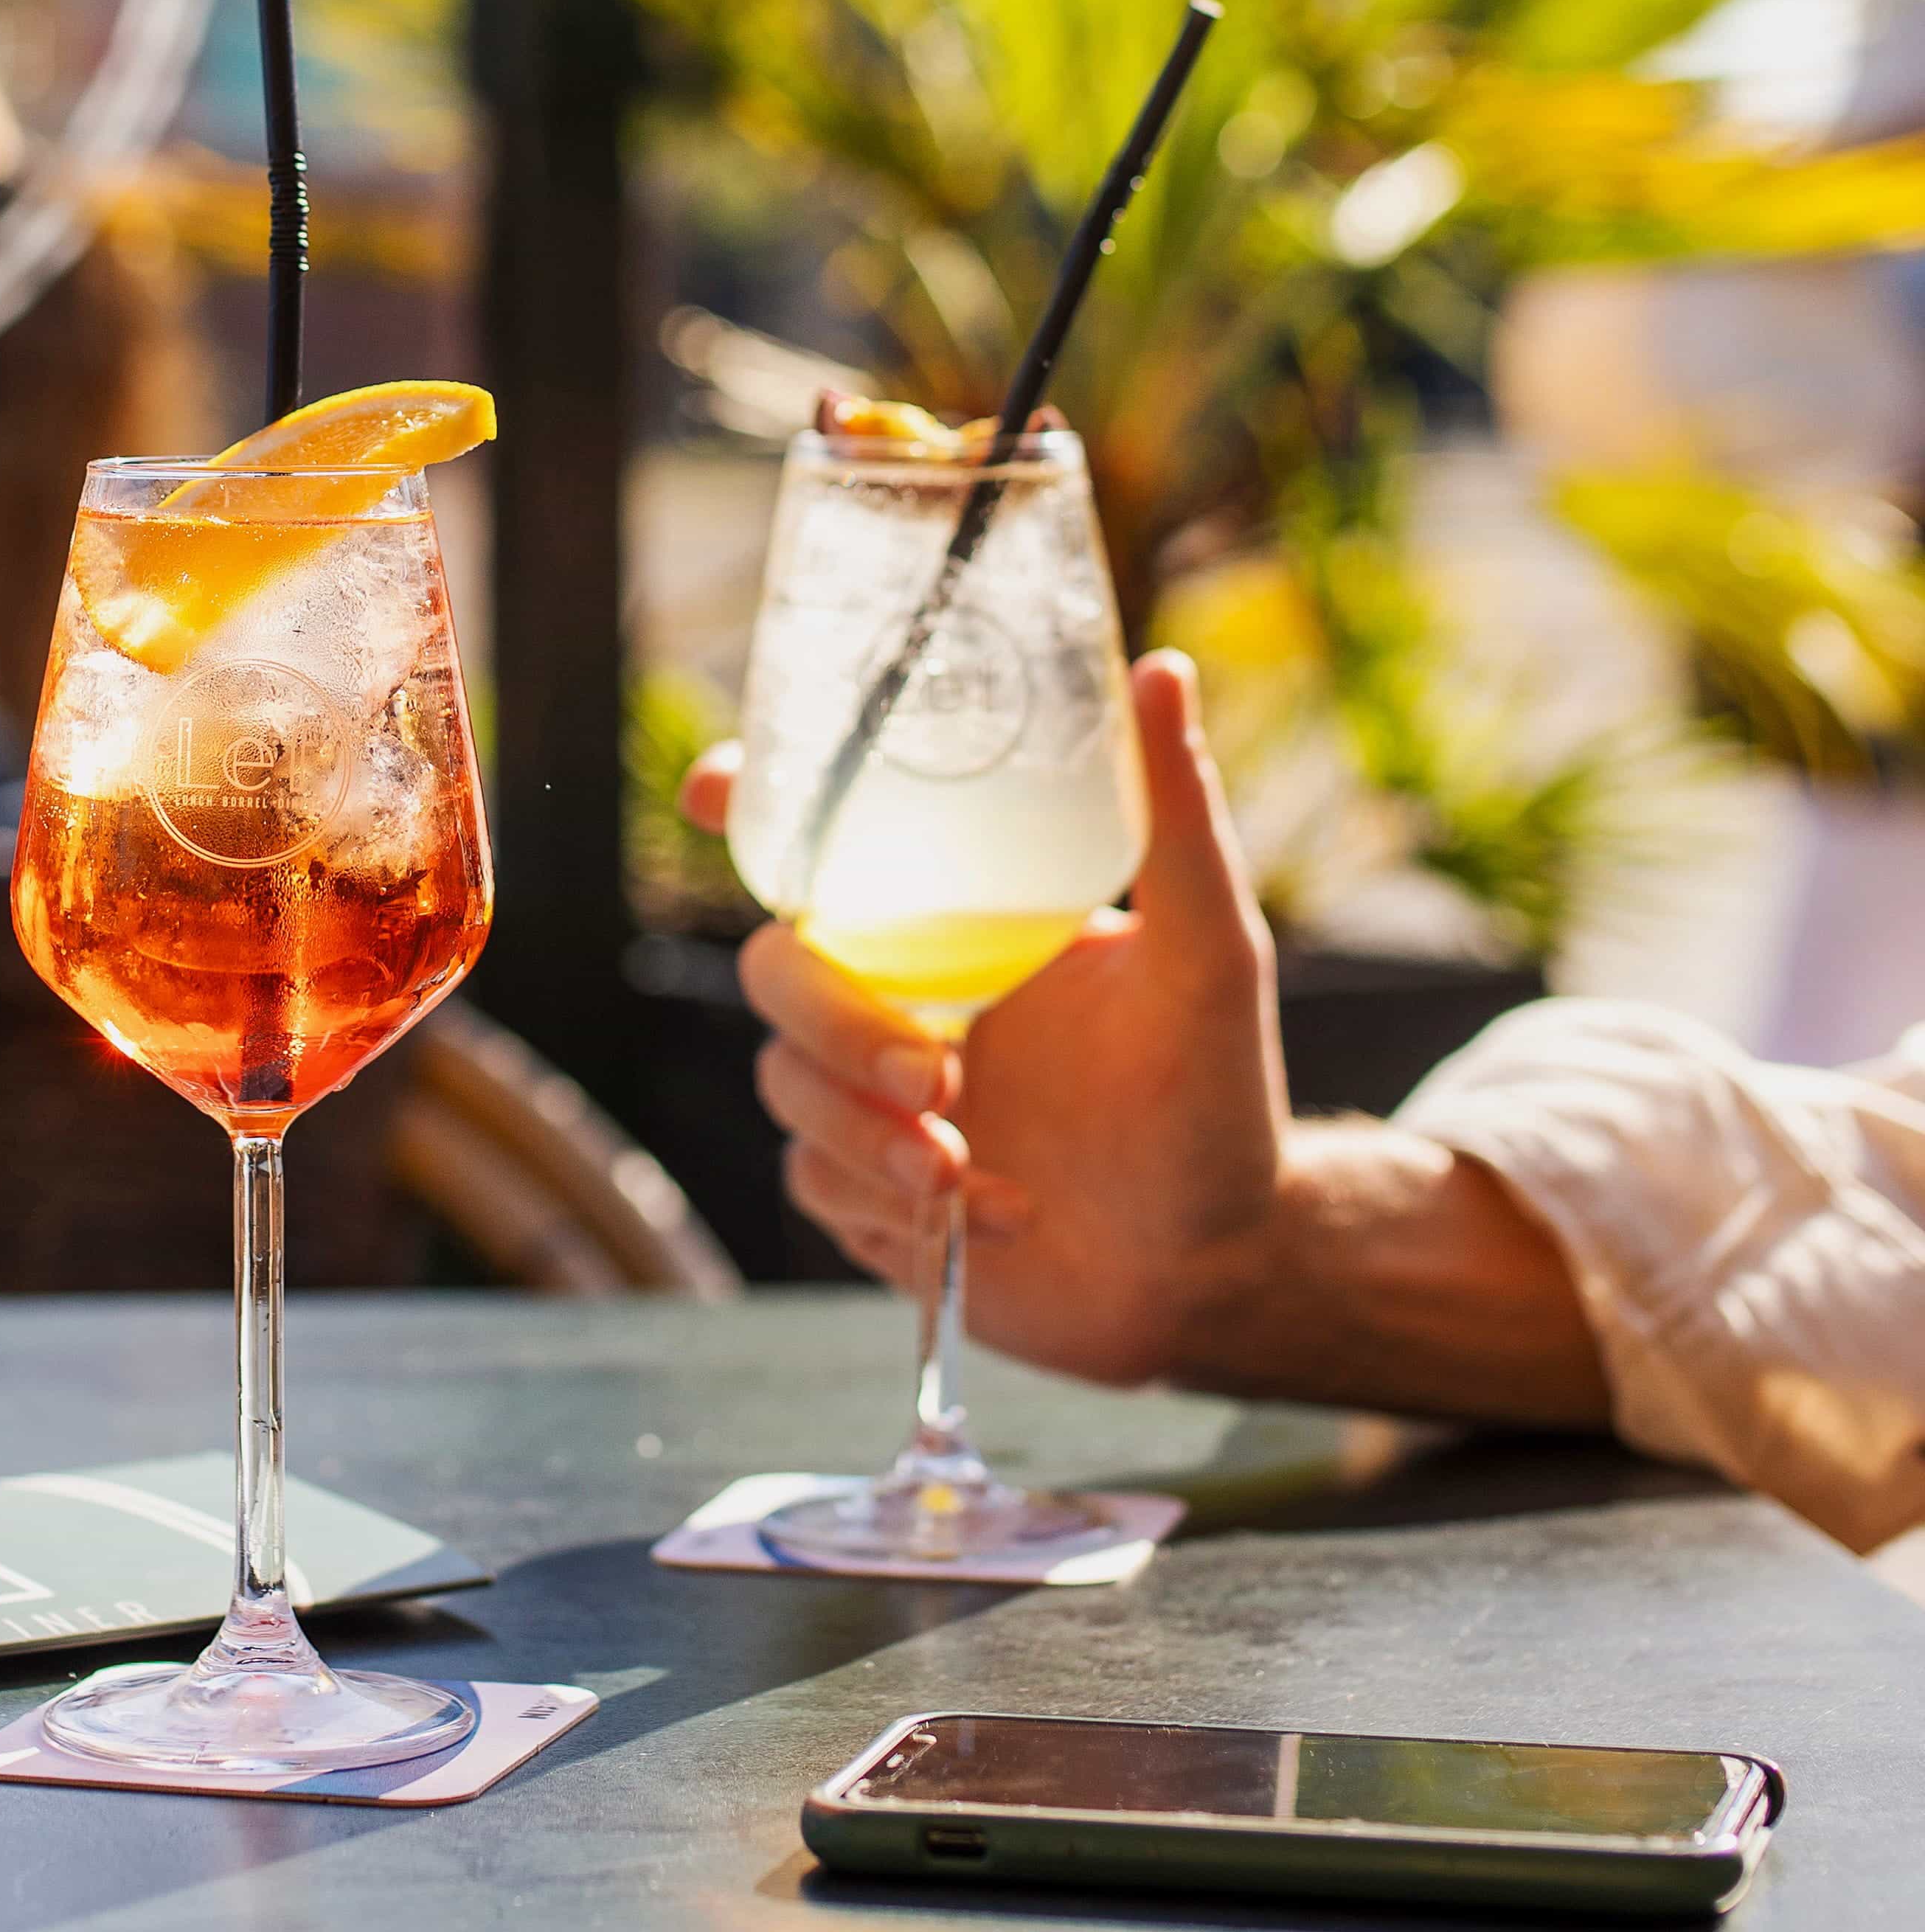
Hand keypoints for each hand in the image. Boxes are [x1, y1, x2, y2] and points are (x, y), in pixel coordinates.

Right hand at [691, 654, 1290, 1388]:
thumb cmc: (1217, 1091)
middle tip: (933, 1074)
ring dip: (860, 1130)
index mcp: (950, 921)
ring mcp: (873, 1098)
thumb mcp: (1206, 950)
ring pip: (784, 1085)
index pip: (820, 843)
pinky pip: (818, 1183)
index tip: (715, 790)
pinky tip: (996, 1216)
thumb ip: (1175, 822)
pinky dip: (893, 1206)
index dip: (745, 804)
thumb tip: (1161, 669)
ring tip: (957, 1168)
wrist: (1216, 1262)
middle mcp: (896, 996)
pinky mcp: (868, 1196)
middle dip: (834, 1025)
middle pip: (777, 972)